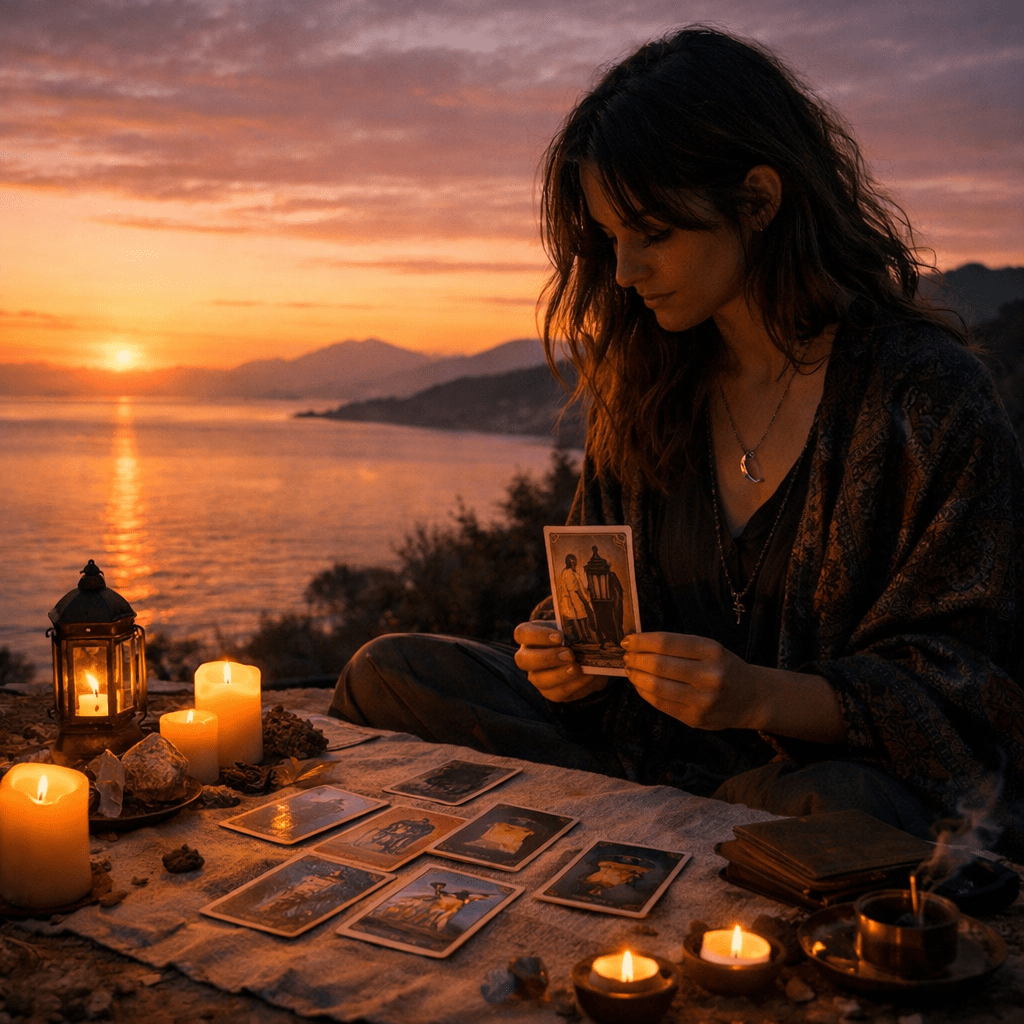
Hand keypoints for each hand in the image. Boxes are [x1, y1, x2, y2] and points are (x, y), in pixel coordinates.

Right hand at [513, 621, 608, 701]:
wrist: (587, 658)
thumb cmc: (575, 638)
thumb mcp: (574, 630)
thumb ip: (575, 628)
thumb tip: (588, 629)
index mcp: (530, 637)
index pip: (522, 633)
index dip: (538, 635)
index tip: (559, 637)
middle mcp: (528, 658)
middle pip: (523, 660)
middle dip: (547, 658)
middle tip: (569, 654)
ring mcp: (537, 677)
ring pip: (539, 680)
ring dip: (560, 674)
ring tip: (578, 668)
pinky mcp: (551, 692)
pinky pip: (558, 693)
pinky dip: (574, 684)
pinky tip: (587, 676)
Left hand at [621, 632, 761, 730]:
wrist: (752, 698)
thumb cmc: (724, 668)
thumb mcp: (710, 649)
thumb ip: (679, 647)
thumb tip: (638, 644)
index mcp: (712, 651)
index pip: (667, 643)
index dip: (642, 641)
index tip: (628, 640)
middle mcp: (709, 675)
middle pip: (658, 665)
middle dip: (635, 659)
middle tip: (626, 656)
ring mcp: (702, 700)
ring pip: (656, 686)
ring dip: (636, 677)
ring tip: (630, 670)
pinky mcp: (695, 719)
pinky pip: (661, 704)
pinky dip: (644, 693)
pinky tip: (640, 685)